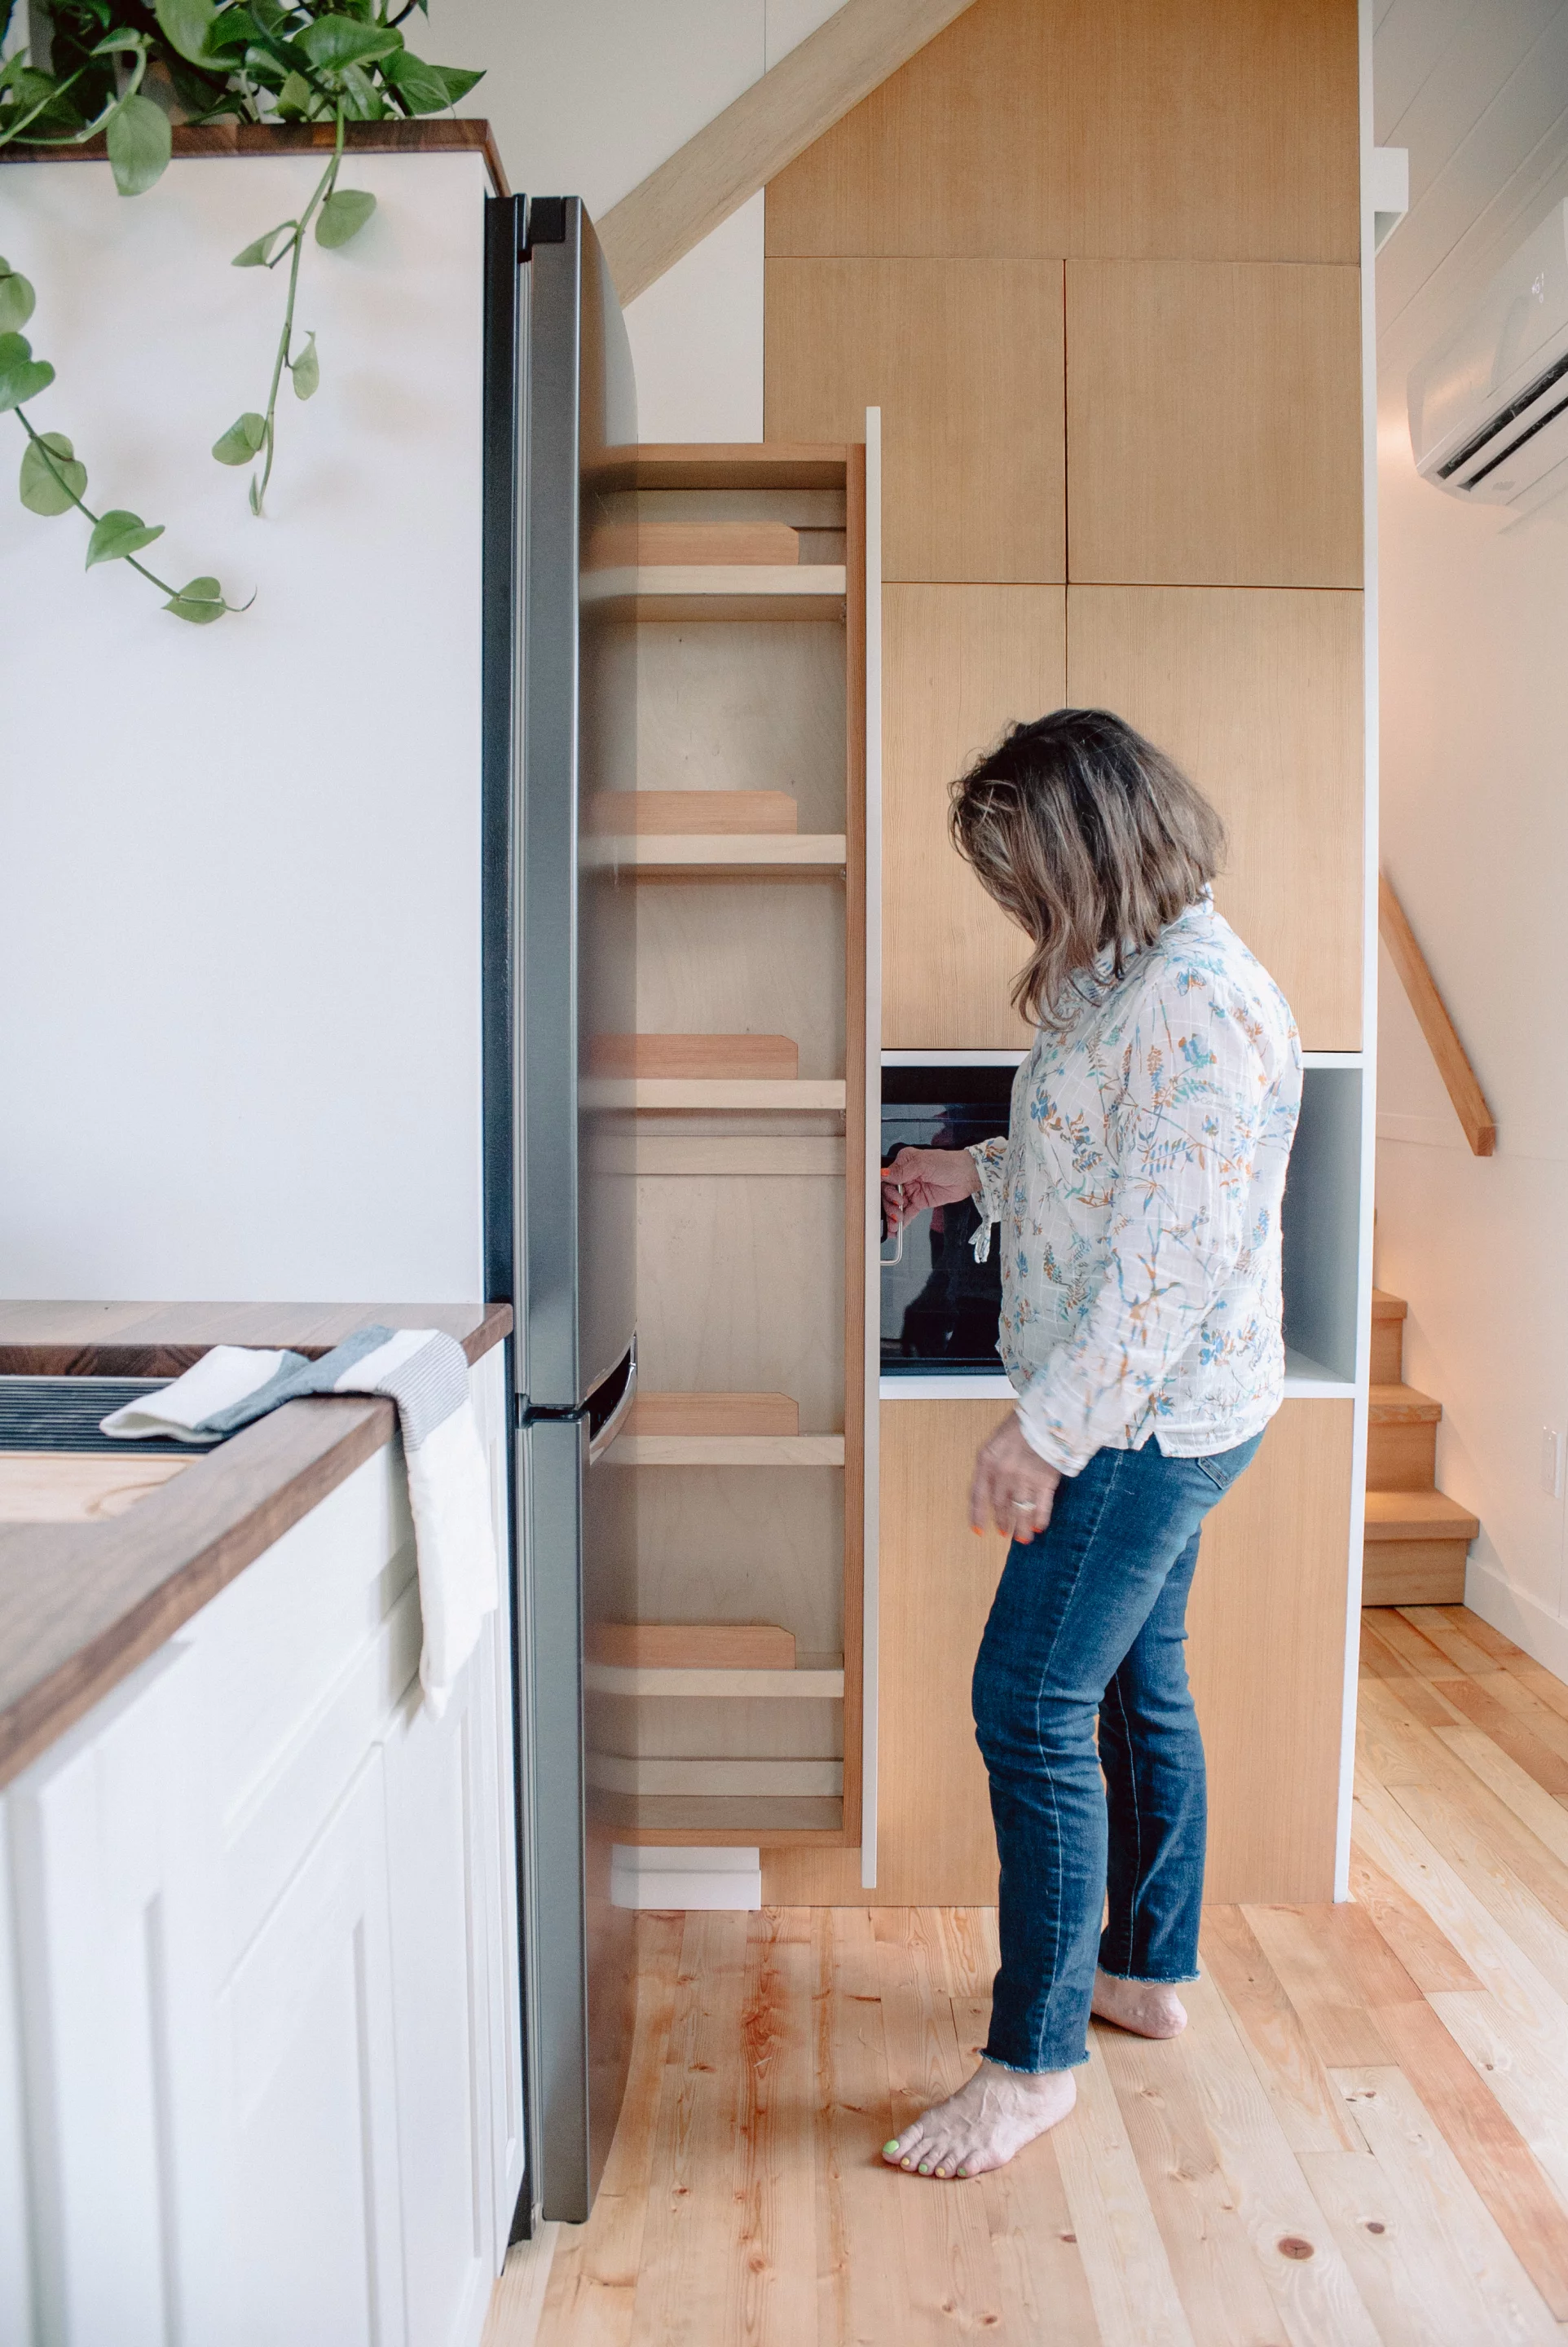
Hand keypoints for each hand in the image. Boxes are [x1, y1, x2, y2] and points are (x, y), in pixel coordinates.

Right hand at [881, 1145, 980, 1231]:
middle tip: (896, 1212)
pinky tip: (897, 1229)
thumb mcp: (923, 1163)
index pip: (886, 1178)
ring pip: (896, 1206)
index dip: (885, 1190)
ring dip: (893, 1216)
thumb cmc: (948, 1164)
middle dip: (889, 1205)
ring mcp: (912, 1191)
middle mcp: (905, 1177)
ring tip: (895, 1224)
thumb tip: (883, 1174)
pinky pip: (907, 1213)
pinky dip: (902, 1221)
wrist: (967, 1176)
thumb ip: (902, 1170)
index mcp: (904, 1164)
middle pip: (889, 1194)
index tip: (891, 1199)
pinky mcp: (920, 1202)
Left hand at [970, 1416, 1061, 1542]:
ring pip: (1019, 1512)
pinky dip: (1039, 1519)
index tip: (978, 1530)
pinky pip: (1041, 1507)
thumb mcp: (998, 1440)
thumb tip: (996, 1486)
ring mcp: (1024, 1479)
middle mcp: (1002, 1473)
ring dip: (1020, 1528)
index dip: (978, 1515)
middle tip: (1005, 1532)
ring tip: (1022, 1539)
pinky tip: (1039, 1527)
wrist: (1048, 1413)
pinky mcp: (1045, 1481)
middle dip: (1002, 1521)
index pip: (978, 1495)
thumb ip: (993, 1463)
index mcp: (987, 1461)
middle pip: (1000, 1506)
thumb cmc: (1024, 1423)